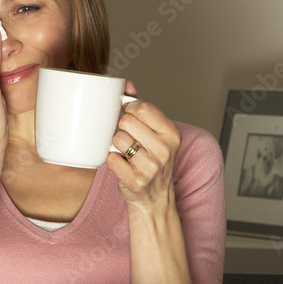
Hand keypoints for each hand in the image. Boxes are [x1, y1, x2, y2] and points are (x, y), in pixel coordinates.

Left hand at [105, 82, 181, 211]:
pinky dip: (112, 160)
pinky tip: (122, 165)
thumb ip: (141, 109)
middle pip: (127, 121)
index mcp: (172, 133)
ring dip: (116, 145)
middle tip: (128, 138)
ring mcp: (151, 167)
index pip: (144, 107)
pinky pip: (111, 158)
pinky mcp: (136, 181)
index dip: (130, 108)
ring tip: (126, 153)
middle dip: (122, 128)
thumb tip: (127, 85)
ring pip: (117, 139)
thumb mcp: (155, 134)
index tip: (129, 115)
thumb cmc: (153, 162)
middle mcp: (165, 149)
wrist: (155, 199)